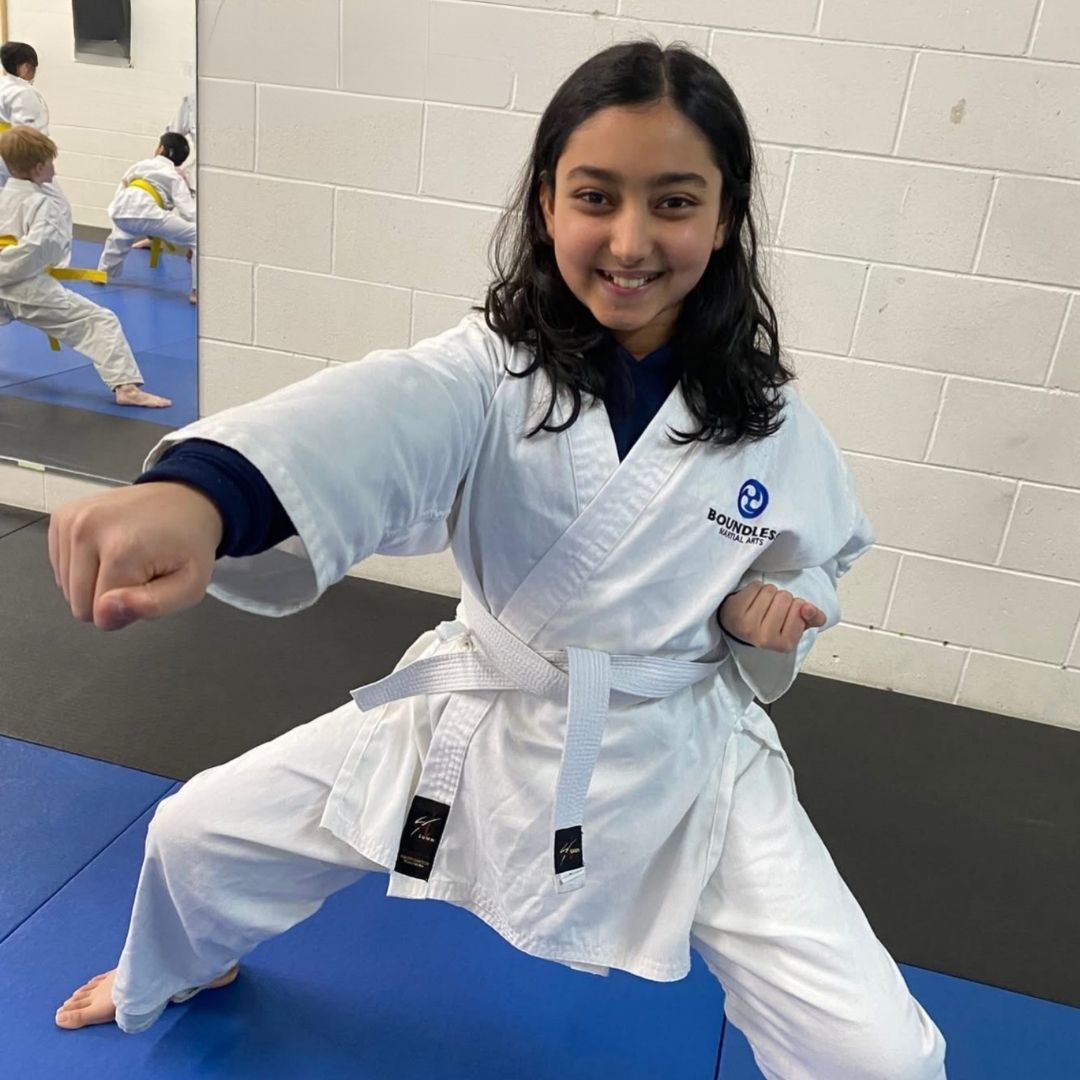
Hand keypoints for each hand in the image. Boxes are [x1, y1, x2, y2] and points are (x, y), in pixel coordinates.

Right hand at [48, 481, 223, 630]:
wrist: (184, 500)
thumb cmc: (189, 545)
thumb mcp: (190, 587)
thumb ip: (152, 606)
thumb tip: (104, 614)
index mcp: (120, 549)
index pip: (100, 615)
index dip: (127, 609)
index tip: (149, 584)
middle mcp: (87, 530)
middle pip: (79, 603)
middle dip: (110, 597)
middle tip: (140, 572)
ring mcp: (71, 520)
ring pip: (66, 588)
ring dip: (96, 581)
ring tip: (128, 558)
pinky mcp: (62, 517)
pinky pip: (60, 568)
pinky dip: (85, 566)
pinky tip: (109, 548)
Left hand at [719, 582, 825, 652]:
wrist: (737, 626)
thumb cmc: (768, 624)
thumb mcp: (795, 625)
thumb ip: (813, 618)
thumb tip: (809, 608)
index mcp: (785, 645)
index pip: (801, 607)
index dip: (795, 606)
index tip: (785, 615)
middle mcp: (765, 639)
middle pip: (786, 597)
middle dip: (781, 598)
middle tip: (770, 610)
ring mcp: (748, 626)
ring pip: (770, 590)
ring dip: (767, 592)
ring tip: (760, 605)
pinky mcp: (734, 612)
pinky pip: (755, 586)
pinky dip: (754, 588)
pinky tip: (750, 600)